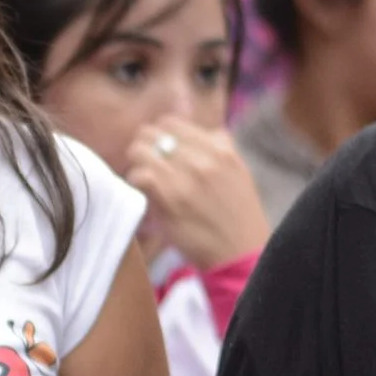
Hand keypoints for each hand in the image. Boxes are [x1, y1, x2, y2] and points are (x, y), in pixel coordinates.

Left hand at [123, 122, 269, 271]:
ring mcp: (184, 178)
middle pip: (152, 134)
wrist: (240, 252)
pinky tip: (143, 192)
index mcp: (220, 148)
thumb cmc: (237, 215)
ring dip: (136, 164)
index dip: (159, 134)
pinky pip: (138, 175)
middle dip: (143, 146)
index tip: (157, 148)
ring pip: (140, 151)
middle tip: (145, 163)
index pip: (172, 123)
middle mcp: (202, 158)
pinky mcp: (169, 200)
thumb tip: (201, 132)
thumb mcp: (238, 171)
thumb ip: (219, 147)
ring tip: (143, 179)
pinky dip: (135, 181)